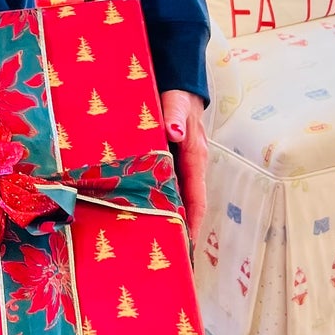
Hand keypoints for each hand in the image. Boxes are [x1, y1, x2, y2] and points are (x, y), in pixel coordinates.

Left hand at [160, 90, 207, 238]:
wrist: (178, 85)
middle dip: (176, 225)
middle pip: (185, 202)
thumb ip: (174, 117)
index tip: (187, 244)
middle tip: (163, 249)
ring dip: (163, 212)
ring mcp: (179, 164)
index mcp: (195, 159)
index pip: (197, 198)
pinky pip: (161, 182)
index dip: (194, 222)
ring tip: (149, 236)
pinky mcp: (167, 159)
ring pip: (172, 194)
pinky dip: (153, 196)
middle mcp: (189, 166)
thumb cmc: (179, 97)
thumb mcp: (176, 104)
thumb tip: (174, 133)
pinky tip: (137, 206)